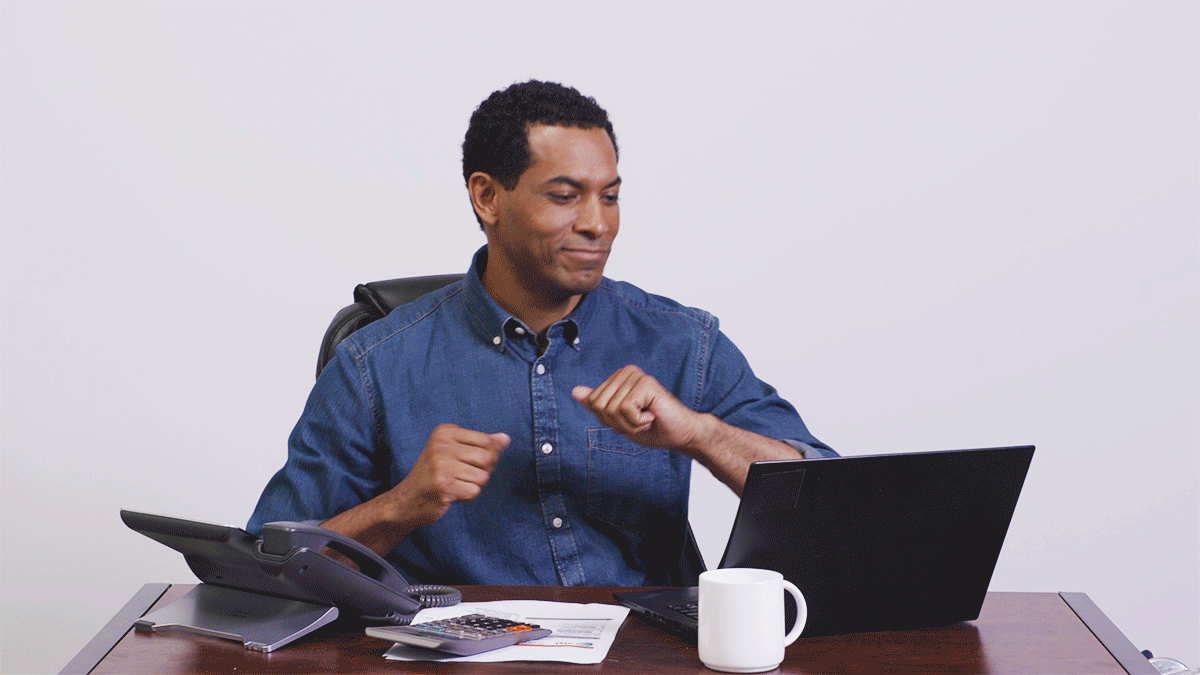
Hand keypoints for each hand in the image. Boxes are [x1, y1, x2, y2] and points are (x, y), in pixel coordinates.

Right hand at [393, 423, 509, 527]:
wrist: (406, 500)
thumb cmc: (434, 473)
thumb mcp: (454, 451)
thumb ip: (481, 444)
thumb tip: (505, 438)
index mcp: (445, 432)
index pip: (487, 441)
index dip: (489, 456)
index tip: (472, 463)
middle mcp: (442, 445)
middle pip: (488, 458)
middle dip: (484, 471)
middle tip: (466, 476)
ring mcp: (441, 466)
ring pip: (483, 476)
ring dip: (475, 485)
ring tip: (457, 484)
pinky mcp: (443, 486)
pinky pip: (474, 491)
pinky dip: (468, 496)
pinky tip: (453, 494)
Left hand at [572, 365, 710, 455]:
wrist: (680, 434)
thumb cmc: (652, 428)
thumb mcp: (618, 420)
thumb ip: (597, 405)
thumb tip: (575, 391)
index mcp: (617, 378)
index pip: (593, 403)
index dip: (609, 420)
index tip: (630, 419)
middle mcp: (626, 372)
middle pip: (600, 406)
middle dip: (618, 423)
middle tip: (640, 420)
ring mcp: (636, 375)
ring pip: (612, 409)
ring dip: (630, 424)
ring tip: (647, 418)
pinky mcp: (646, 382)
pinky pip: (625, 409)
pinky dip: (637, 421)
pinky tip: (652, 415)